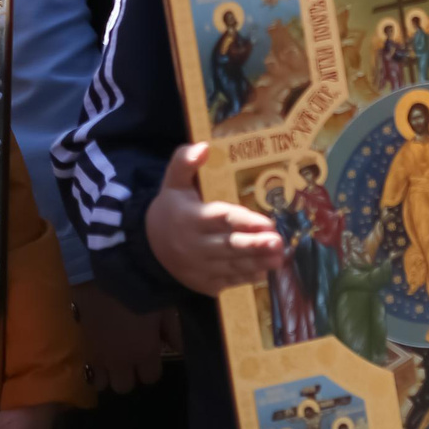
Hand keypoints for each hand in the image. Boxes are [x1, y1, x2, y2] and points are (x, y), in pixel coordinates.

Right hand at [70, 281, 174, 394]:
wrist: (109, 271)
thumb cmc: (143, 287)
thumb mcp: (165, 307)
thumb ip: (173, 331)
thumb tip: (179, 348)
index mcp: (143, 352)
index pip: (151, 378)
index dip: (153, 367)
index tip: (152, 353)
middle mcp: (119, 361)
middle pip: (124, 387)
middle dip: (129, 374)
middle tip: (132, 357)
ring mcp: (97, 355)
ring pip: (101, 384)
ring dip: (108, 373)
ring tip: (112, 358)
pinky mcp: (80, 344)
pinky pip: (86, 368)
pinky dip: (93, 366)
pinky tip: (98, 350)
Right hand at [144, 142, 283, 295]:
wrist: (149, 245)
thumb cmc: (171, 208)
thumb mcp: (173, 182)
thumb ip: (185, 161)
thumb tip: (204, 146)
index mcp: (192, 217)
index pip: (221, 219)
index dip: (245, 222)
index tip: (268, 223)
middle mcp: (196, 244)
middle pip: (229, 245)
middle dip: (255, 245)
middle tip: (278, 242)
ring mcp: (199, 266)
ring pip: (232, 265)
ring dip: (257, 262)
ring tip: (279, 258)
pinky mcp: (203, 282)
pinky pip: (227, 280)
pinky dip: (246, 277)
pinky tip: (264, 271)